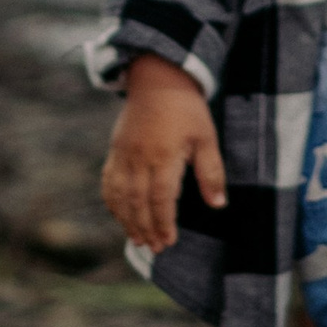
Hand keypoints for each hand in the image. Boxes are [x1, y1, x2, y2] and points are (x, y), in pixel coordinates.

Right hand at [102, 54, 224, 254]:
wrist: (157, 77)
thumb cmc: (187, 108)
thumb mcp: (206, 137)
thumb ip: (211, 172)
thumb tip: (218, 204)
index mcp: (164, 155)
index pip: (161, 199)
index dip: (164, 223)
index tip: (169, 241)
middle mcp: (140, 157)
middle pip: (138, 202)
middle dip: (146, 228)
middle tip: (154, 249)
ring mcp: (124, 154)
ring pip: (120, 196)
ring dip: (127, 220)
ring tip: (137, 240)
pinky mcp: (115, 149)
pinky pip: (108, 181)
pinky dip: (112, 202)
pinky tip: (120, 215)